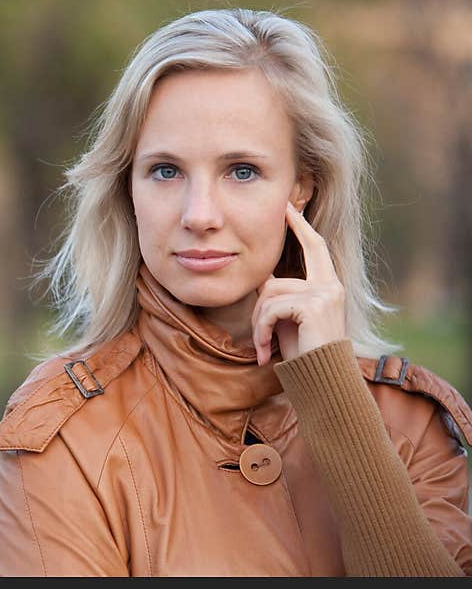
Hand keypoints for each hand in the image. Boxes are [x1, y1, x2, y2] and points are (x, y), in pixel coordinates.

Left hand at [252, 202, 346, 365]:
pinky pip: (271, 309)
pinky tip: (267, 353)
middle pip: (274, 280)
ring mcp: (323, 293)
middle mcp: (330, 285)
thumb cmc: (308, 354)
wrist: (324, 382)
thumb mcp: (293, 320)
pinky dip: (262, 332)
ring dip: (259, 326)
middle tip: (260, 339)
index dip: (299, 226)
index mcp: (328, 285)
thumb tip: (265, 281)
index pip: (314, 246)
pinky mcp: (313, 305)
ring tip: (264, 349)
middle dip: (258, 309)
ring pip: (268, 296)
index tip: (287, 206)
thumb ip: (284, 297)